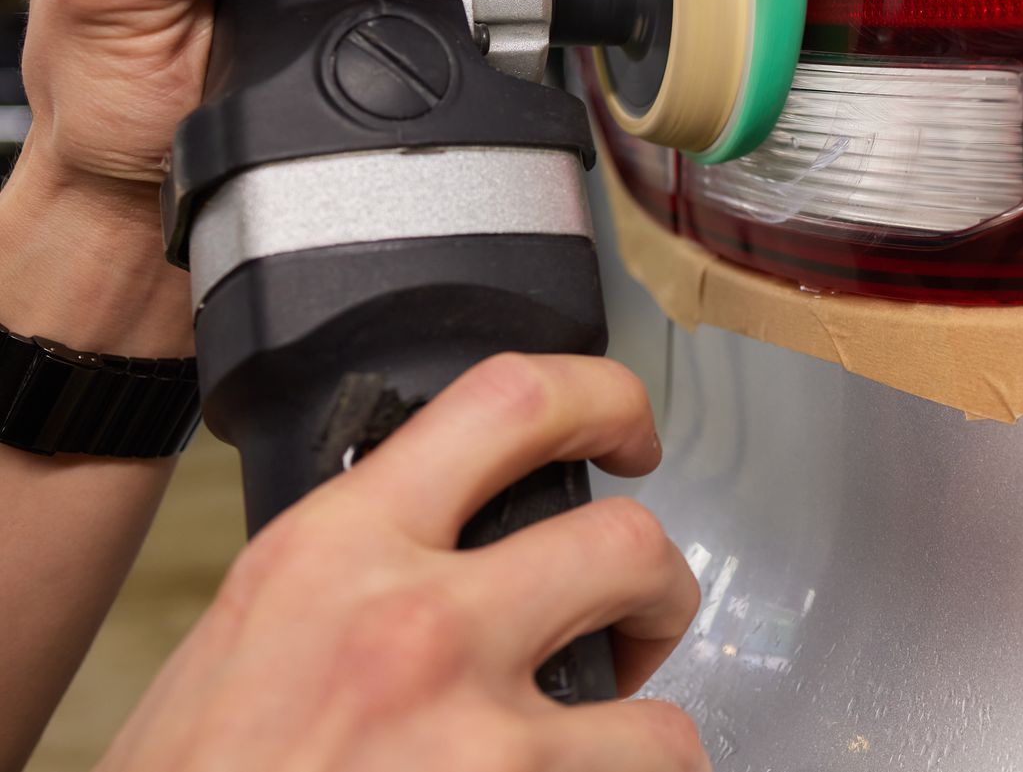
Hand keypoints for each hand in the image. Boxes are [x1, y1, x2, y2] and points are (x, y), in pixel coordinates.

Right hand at [95, 352, 705, 771]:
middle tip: (638, 617)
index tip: (627, 429)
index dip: (601, 398)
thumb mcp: (251, 632)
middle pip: (626, 546)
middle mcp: (415, 630)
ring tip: (607, 744)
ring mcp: (475, 742)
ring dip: (645, 735)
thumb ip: (356, 573)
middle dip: (658, 587)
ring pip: (656, 721)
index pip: (509, 402)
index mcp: (336, 552)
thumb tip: (444, 546)